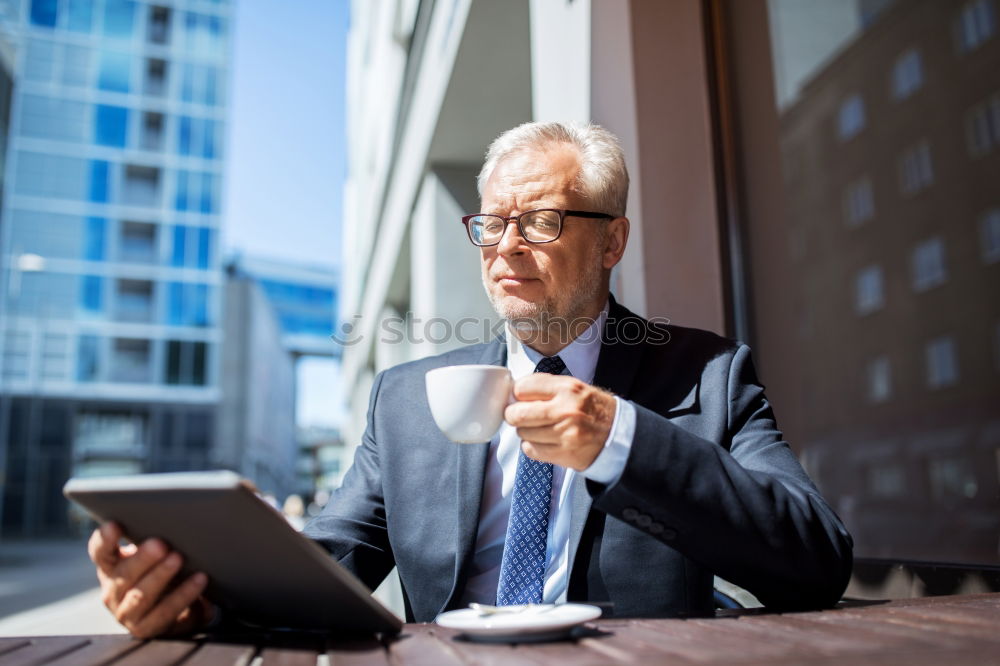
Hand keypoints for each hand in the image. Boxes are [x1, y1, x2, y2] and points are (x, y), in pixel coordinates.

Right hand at [88, 522, 213, 638]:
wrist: (176, 608)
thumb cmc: (162, 570)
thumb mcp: (154, 555)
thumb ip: (154, 541)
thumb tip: (175, 521)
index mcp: (110, 567)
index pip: (101, 552)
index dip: (105, 539)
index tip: (114, 525)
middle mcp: (112, 590)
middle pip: (123, 573)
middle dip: (142, 558)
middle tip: (160, 544)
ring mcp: (126, 613)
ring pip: (141, 595)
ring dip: (160, 576)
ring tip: (178, 559)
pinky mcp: (145, 629)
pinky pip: (165, 612)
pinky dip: (183, 595)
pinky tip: (200, 579)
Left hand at [504, 373, 616, 469]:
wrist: (618, 433)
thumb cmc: (593, 409)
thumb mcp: (575, 387)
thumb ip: (546, 387)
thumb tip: (515, 392)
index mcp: (567, 389)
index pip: (523, 388)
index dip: (517, 393)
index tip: (519, 398)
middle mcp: (566, 410)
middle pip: (517, 414)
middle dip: (514, 415)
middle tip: (519, 415)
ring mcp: (565, 434)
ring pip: (523, 433)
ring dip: (526, 432)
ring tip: (540, 429)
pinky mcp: (564, 454)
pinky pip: (531, 450)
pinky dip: (532, 446)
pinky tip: (544, 441)